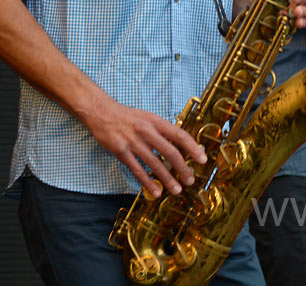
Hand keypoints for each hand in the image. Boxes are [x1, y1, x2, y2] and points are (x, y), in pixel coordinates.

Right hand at [86, 97, 206, 197]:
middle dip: (182, 168)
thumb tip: (181, 144)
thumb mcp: (150, 118)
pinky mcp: (121, 152)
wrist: (102, 112)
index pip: (180, 135)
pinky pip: (137, 170)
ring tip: (177, 189)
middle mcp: (147, 132)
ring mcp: (134, 143)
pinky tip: (156, 191)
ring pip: (154, 164)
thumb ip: (163, 130)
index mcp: (157, 122)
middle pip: (170, 152)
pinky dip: (147, 182)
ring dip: (167, 179)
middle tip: (191, 180)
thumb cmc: (129, 116)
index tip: (203, 159)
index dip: (193, 148)